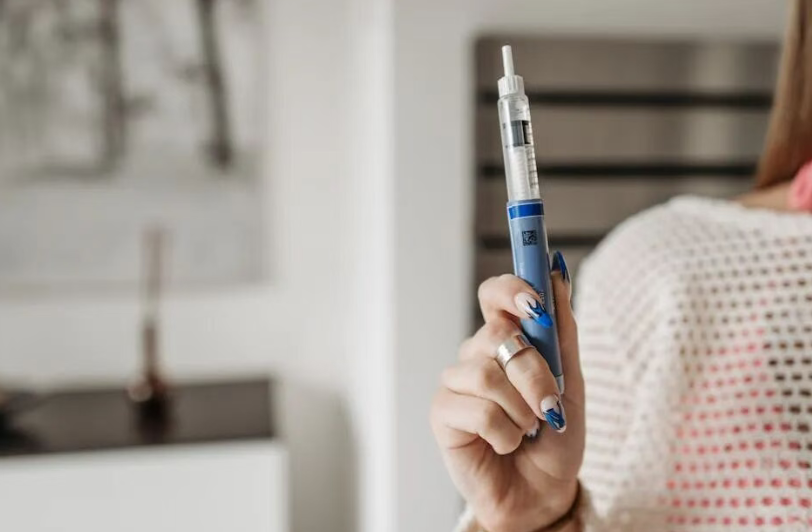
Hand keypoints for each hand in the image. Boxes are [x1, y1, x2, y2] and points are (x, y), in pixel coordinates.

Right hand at [430, 257, 584, 531]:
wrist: (544, 491)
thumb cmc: (555, 438)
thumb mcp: (571, 382)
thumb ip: (562, 331)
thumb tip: (558, 272)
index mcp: (505, 340)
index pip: (494, 295)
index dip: (511, 289)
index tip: (536, 303)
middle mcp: (476, 355)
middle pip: (497, 333)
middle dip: (535, 373)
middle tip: (550, 404)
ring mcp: (456, 382)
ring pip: (487, 373)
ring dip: (522, 410)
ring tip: (527, 430)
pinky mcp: (442, 413)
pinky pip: (478, 409)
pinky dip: (505, 433)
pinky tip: (505, 444)